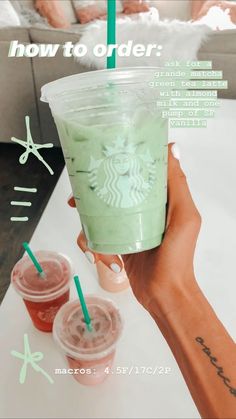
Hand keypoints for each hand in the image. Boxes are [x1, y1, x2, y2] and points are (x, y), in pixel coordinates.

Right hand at [68, 143, 200, 318]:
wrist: (164, 293)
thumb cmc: (178, 256)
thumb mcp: (184, 215)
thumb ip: (178, 184)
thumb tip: (172, 148)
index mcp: (160, 200)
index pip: (137, 174)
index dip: (119, 164)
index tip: (103, 160)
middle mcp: (142, 211)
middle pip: (111, 192)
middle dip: (92, 193)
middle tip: (77, 197)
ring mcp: (127, 227)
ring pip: (98, 215)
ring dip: (88, 224)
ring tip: (87, 234)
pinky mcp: (117, 244)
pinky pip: (97, 237)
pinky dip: (94, 246)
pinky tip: (106, 258)